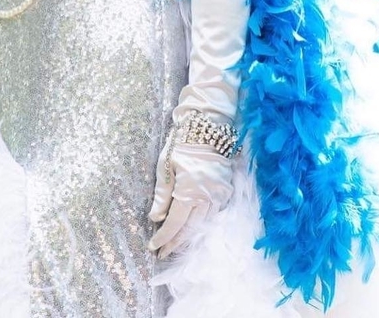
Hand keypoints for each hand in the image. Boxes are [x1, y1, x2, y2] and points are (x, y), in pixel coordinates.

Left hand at [148, 127, 233, 257]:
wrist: (208, 126)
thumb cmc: (182, 143)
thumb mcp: (165, 166)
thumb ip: (162, 195)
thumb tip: (155, 218)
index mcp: (190, 190)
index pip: (175, 223)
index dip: (163, 237)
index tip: (153, 246)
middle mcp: (207, 196)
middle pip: (190, 228)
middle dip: (175, 242)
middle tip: (163, 253)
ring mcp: (219, 194)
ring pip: (203, 224)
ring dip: (189, 235)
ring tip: (175, 245)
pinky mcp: (225, 190)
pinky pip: (213, 213)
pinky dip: (202, 223)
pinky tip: (193, 228)